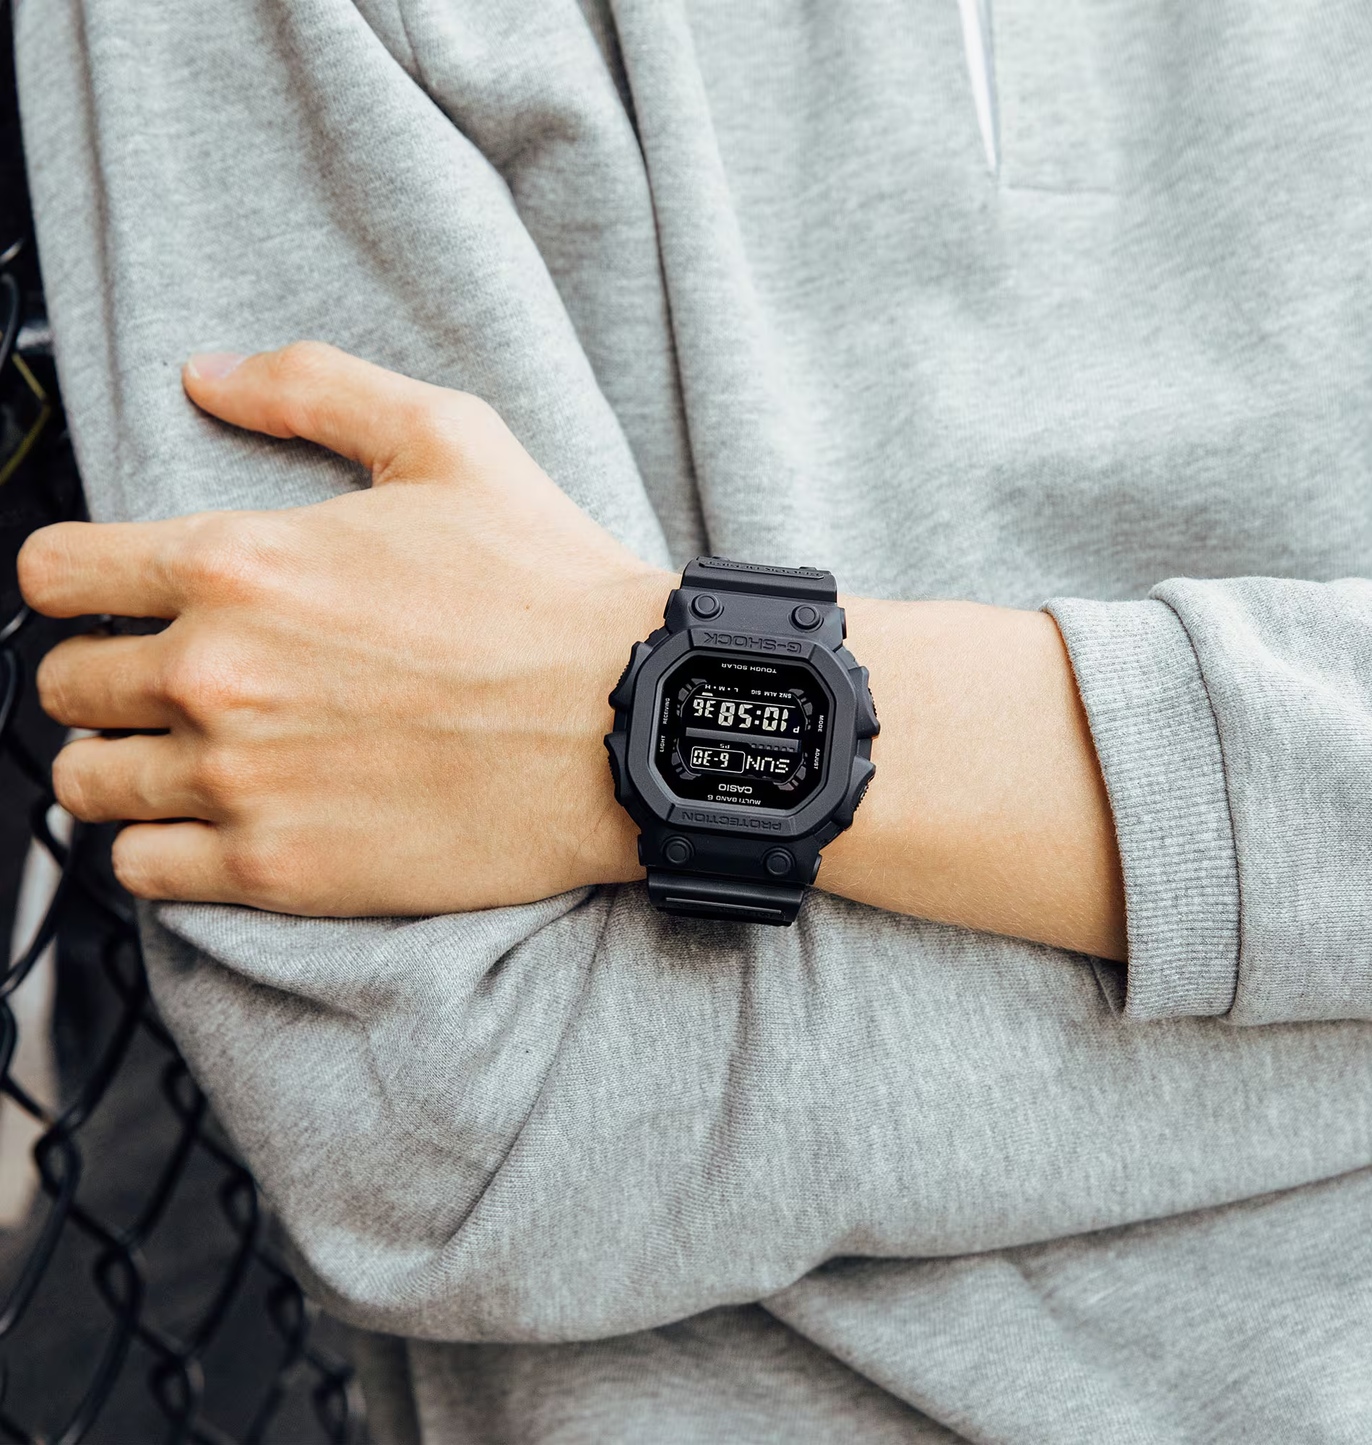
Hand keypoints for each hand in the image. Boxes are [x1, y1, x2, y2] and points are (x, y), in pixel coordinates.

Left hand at [20, 342, 663, 914]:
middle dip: (103, 676)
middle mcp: (216, 674)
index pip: (54, 574)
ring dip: (122, 764)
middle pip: (62, 684)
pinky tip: (213, 823)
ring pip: (87, 782)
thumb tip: (207, 375)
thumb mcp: (450, 440)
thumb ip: (314, 390)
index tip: (113, 600)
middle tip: (169, 682)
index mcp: (240, 564)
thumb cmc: (551, 589)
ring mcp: (241, 780)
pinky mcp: (280, 868)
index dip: (75, 581)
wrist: (631, 720)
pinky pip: (142, 869)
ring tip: (185, 758)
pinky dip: (160, 846)